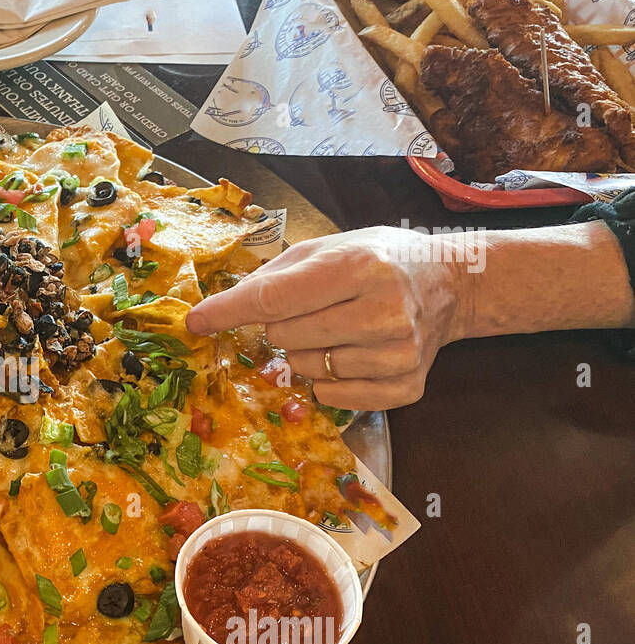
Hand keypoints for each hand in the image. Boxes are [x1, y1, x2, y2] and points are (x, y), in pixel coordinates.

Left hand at [185, 227, 470, 409]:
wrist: (449, 284)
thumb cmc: (378, 261)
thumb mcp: (329, 247)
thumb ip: (275, 274)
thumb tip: (222, 306)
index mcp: (359, 266)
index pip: (274, 298)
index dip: (228, 311)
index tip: (195, 321)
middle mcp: (383, 311)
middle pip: (285, 337)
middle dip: (282, 325)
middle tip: (311, 310)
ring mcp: (397, 353)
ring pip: (306, 369)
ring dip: (306, 352)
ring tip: (338, 329)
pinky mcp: (405, 385)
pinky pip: (332, 396)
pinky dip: (327, 379)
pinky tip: (349, 354)